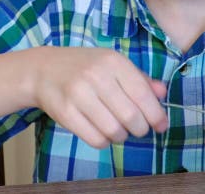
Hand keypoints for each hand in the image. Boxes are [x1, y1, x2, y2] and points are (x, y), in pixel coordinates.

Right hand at [32, 47, 167, 147]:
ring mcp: (79, 94)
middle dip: (140, 129)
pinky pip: (96, 140)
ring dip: (122, 136)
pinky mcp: (65, 113)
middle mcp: (96, 76)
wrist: (43, 70)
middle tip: (138, 128)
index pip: (143, 95)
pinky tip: (102, 132)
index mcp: (113, 62)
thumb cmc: (85, 67)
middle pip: (131, 117)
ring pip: (114, 131)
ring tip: (119, 129)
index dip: (156, 115)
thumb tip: (162, 93)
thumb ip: (139, 78)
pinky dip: (105, 142)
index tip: (161, 125)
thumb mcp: (113, 64)